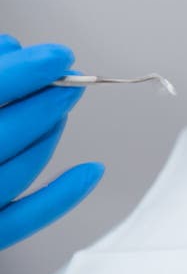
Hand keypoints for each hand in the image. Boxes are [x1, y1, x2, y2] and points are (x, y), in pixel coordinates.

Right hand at [0, 35, 102, 249]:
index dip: (24, 72)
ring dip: (48, 136)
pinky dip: (60, 198)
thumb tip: (11, 50)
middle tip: (72, 78)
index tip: (59, 55)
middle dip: (44, 102)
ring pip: (14, 174)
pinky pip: (19, 222)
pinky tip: (91, 171)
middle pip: (2, 136)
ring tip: (63, 105)